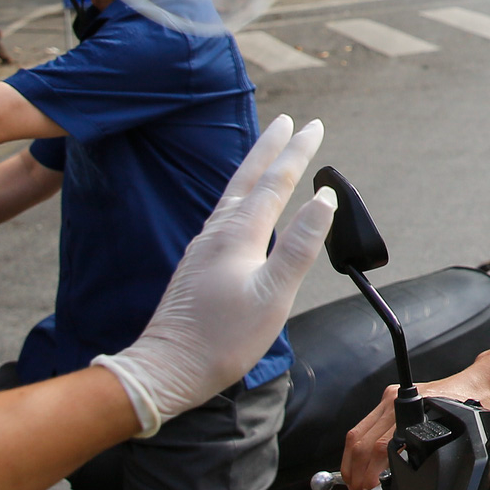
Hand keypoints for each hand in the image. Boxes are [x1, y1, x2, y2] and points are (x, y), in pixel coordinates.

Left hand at [92, 116, 334, 435]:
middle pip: (246, 179)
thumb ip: (299, 245)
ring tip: (266, 156)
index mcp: (239, 236)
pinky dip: (240, 197)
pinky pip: (224, 215)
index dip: (297, 153)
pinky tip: (241, 209)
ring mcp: (204, 248)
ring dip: (252, 170)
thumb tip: (322, 200)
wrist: (167, 368)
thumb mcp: (274, 295)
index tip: (314, 127)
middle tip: (285, 121)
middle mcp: (218, 233)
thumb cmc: (223, 338)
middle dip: (268, 149)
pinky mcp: (197, 264)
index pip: (275, 183)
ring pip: (232, 195)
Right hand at [340, 364, 489, 489]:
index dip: (372, 474)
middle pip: (364, 443)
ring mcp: (389, 400)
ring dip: (353, 466)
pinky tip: (358, 469)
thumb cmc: (474, 406)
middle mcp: (396, 401)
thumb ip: (439, 457)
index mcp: (414, 409)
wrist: (478, 383)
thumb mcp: (461, 435)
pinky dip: (356, 452)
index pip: (382, 446)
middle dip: (359, 476)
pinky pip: (362, 429)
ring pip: (357, 436)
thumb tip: (418, 486)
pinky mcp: (387, 401)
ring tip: (358, 488)